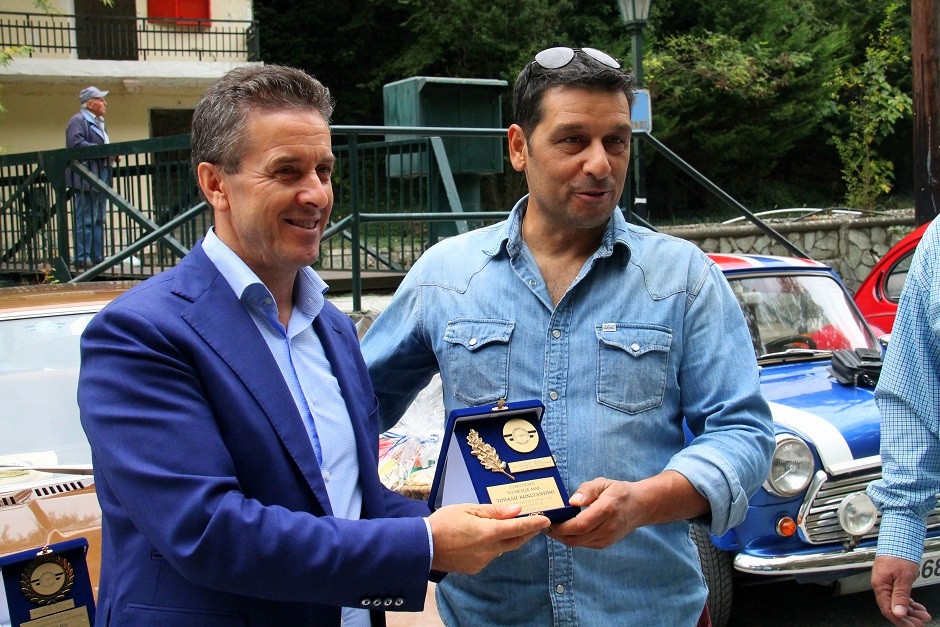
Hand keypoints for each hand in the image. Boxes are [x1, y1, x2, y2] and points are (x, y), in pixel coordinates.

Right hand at [428, 504, 548, 573]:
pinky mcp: (475, 568)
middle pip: (515, 541)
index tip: (546, 520)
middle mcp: (489, 549)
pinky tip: (484, 539)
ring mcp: (483, 561)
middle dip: (528, 533)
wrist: (423, 546)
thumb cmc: (444, 522)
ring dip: (508, 539)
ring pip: (502, 549)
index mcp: (489, 532)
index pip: (518, 528)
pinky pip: (489, 556)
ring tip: (509, 528)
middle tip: (537, 525)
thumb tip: (516, 510)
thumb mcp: (468, 509)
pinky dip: (492, 547)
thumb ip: (494, 511)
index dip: (534, 524)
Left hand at [546, 472, 708, 549]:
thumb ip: (587, 490)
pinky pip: (583, 544)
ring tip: (551, 525)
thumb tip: (572, 501)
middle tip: (544, 523)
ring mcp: (607, 539)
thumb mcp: (602, 483)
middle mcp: (607, 528)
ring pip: (577, 543)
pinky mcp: (604, 544)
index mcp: (606, 511)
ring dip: (562, 537)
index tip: (548, 519)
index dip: (561, 526)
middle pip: (575, 538)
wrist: (639, 507)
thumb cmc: (618, 492)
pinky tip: (564, 529)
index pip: (579, 525)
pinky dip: (571, 538)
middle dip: (556, 533)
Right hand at [872, 555, 931, 625]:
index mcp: (880, 586)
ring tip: (924, 615)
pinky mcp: (893, 581)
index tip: (913, 626)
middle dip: (907, 617)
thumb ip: (900, 596)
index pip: (888, 609)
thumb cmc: (899, 555)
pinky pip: (900, 597)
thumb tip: (898, 612)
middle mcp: (881, 586)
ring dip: (911, 611)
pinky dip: (910, 603)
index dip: (900, 620)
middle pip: (893, 608)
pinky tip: (918, 607)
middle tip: (920, 623)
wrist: (899, 540)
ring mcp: (887, 584)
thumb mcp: (903, 578)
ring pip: (898, 603)